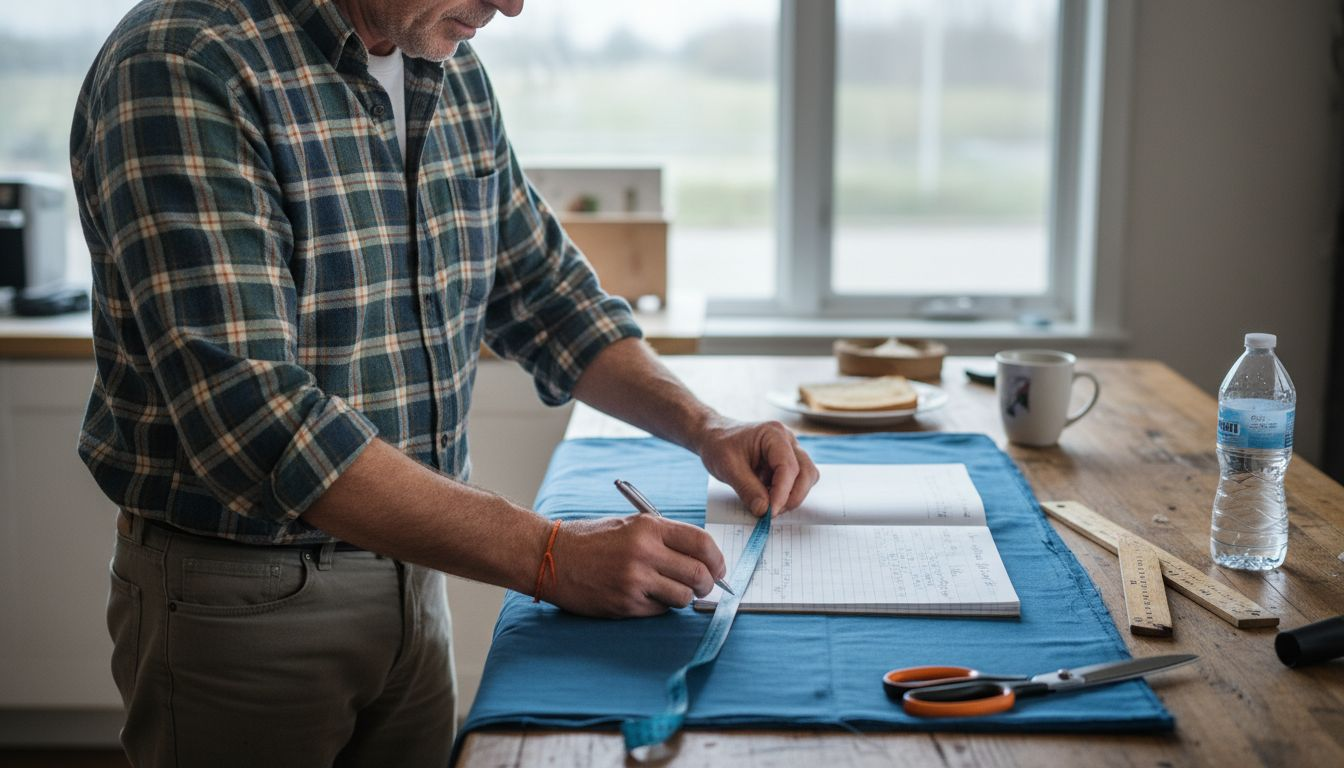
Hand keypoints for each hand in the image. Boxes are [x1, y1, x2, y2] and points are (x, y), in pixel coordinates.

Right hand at [544, 514, 727, 617]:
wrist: (551, 557)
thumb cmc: (592, 540)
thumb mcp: (630, 525)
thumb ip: (665, 538)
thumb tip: (703, 558)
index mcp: (648, 527)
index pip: (702, 543)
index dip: (717, 559)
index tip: (719, 568)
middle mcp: (644, 552)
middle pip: (699, 574)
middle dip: (708, 584)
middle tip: (704, 586)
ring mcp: (634, 580)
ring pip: (683, 597)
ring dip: (685, 598)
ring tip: (672, 591)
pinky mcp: (625, 604)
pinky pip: (661, 610)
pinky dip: (661, 606)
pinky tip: (647, 596)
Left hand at [696, 416, 819, 516]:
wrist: (714, 437)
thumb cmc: (719, 445)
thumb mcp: (728, 467)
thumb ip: (747, 489)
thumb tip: (763, 511)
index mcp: (774, 434)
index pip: (788, 467)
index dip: (782, 493)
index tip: (770, 513)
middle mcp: (788, 440)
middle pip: (806, 472)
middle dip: (792, 497)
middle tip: (771, 513)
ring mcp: (791, 451)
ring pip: (807, 477)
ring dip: (792, 496)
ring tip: (768, 504)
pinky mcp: (788, 462)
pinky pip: (798, 480)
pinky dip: (786, 493)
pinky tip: (768, 496)